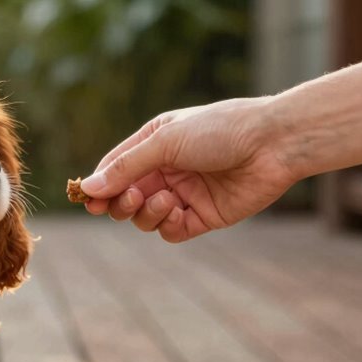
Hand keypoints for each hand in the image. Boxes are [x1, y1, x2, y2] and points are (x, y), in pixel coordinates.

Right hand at [81, 97, 299, 241]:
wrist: (273, 143)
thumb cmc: (220, 130)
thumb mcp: (166, 142)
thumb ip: (126, 167)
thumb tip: (88, 189)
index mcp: (155, 144)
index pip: (115, 169)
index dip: (100, 186)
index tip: (88, 200)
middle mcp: (167, 170)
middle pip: (126, 197)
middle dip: (121, 203)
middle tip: (130, 199)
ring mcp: (185, 194)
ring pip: (146, 217)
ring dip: (147, 213)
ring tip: (165, 201)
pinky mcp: (204, 216)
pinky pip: (172, 231)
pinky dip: (168, 225)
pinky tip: (178, 212)